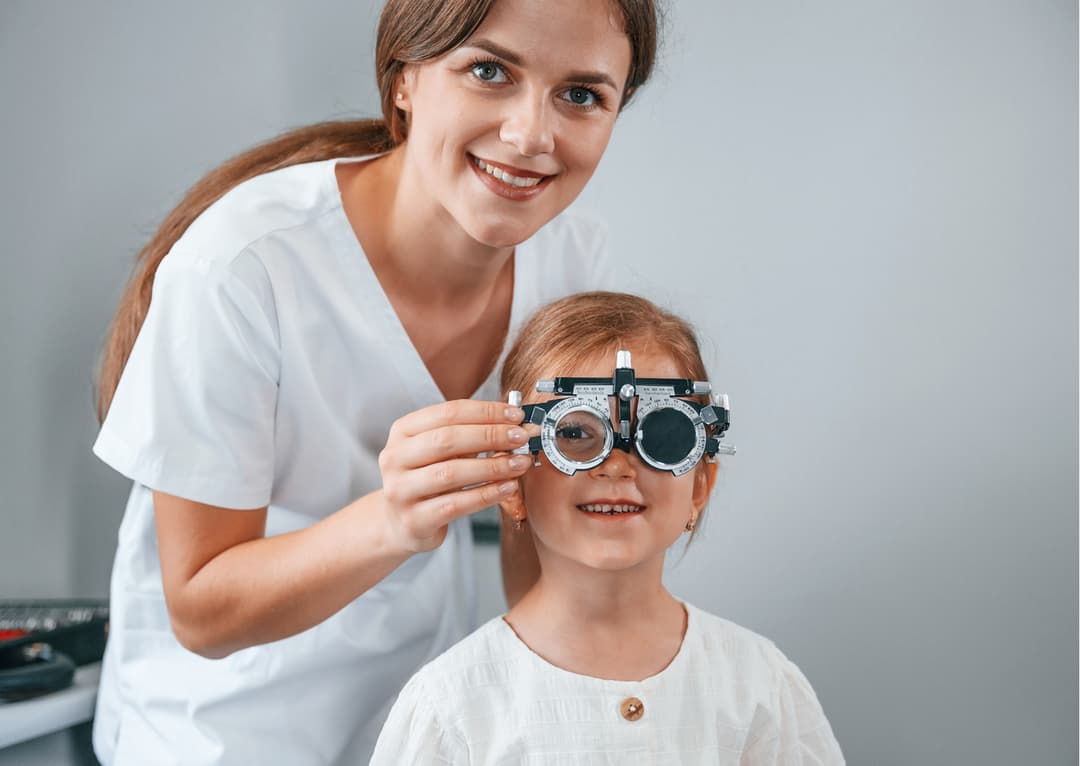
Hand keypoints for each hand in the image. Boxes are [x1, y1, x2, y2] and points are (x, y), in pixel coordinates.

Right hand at [377, 400, 531, 552]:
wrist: (398, 524)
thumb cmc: (427, 480)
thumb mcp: (439, 452)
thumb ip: (470, 436)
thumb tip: (515, 424)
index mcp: (403, 432)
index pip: (448, 413)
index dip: (486, 412)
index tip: (516, 415)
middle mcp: (395, 458)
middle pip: (447, 440)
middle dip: (491, 436)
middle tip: (521, 437)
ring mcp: (400, 490)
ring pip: (451, 473)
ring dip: (492, 466)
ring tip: (520, 463)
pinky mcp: (414, 520)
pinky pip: (455, 504)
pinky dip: (486, 494)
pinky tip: (508, 487)